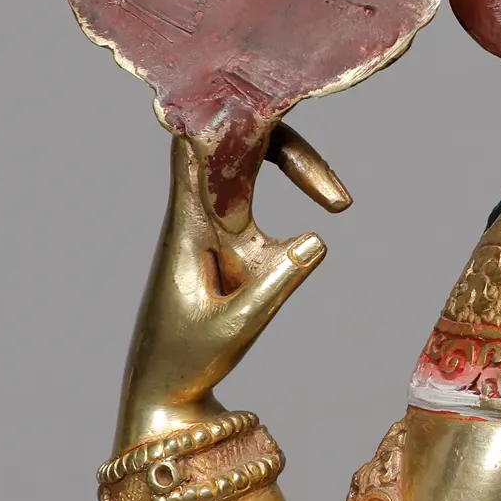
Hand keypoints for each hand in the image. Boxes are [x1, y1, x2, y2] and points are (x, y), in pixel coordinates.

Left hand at [116, 127, 349, 448]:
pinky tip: (331, 201)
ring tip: (338, 199)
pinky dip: (290, 183)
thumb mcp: (236, 327)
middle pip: (237, 147)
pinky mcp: (229, 241)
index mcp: (190, 226)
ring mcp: (215, 226)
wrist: (161, 390)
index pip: (203, 152)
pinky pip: (254, 194)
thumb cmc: (186, 360)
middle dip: (287, 148)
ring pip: (248, 167)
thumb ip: (277, 282)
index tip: (271, 110)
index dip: (232, 123)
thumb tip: (320, 237)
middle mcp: (200, 216)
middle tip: (338, 198)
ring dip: (295, 163)